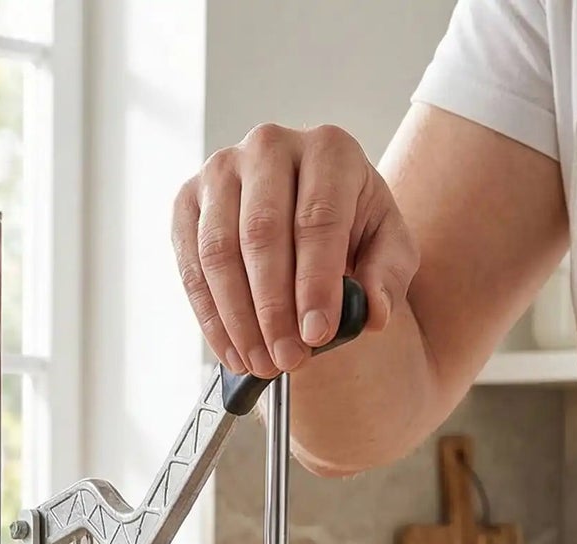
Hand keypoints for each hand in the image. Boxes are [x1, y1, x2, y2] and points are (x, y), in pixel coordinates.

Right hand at [171, 123, 418, 378]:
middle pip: (262, 233)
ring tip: (260, 363)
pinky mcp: (188, 201)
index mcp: (328, 149)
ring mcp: (220, 171)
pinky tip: (233, 351)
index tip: (317, 335)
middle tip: (287, 359)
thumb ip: (388, 277)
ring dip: (238, 319)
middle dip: (273, 308)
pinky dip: (210, 317)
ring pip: (219, 251)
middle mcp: (269, 146)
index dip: (315, 283)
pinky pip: (190, 266)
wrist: (310, 211)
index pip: (317, 218)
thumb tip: (374, 314)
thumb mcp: (388, 247)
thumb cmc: (351, 225)